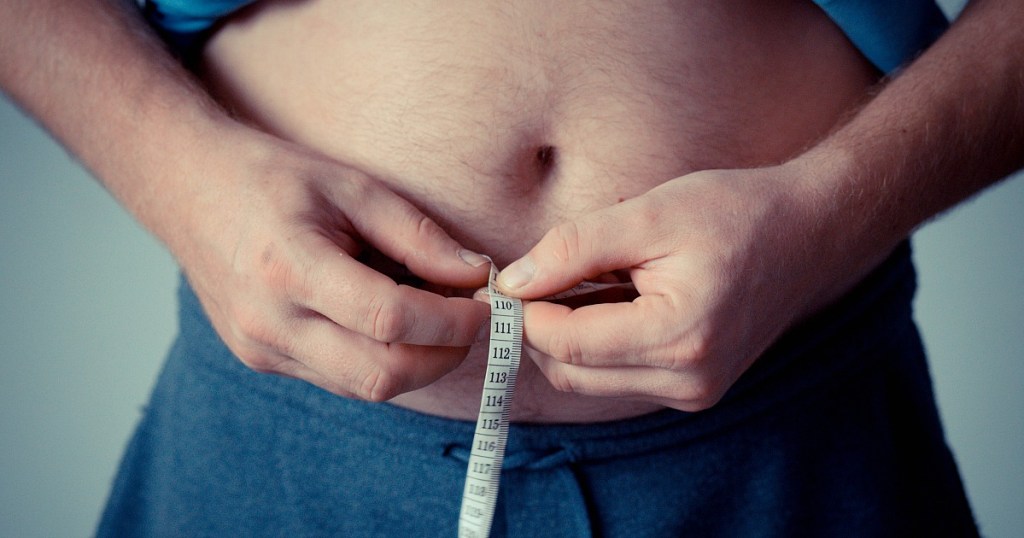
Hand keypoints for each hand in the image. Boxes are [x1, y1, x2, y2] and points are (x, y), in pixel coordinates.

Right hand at [174, 131, 490, 400]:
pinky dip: (381, 361)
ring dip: (416, 363)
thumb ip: (417, 235)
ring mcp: (261, 350)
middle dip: (444, 355)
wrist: (187, 189)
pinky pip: (340, 380)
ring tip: (435, 318)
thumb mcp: (352, 186)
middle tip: (471, 321)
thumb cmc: (272, 178)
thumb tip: (476, 274)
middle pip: (381, 375)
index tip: (486, 303)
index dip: (452, 321)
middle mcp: (269, 322)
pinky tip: (393, 325)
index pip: (390, 321)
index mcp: (289, 268)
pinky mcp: (263, 361)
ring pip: (364, 388)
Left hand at [495, 165, 865, 410]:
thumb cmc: (735, 212)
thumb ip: (574, 249)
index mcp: (678, 337)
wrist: (808, 232)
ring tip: (586, 281)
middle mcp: (687, 380)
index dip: (526, 312)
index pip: (566, 344)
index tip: (512, 277)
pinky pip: (620, 377)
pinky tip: (614, 300)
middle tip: (538, 276)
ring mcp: (693, 392)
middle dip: (541, 328)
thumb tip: (514, 282)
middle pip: (571, 373)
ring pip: (590, 380)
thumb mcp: (648, 215)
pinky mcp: (694, 389)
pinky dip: (599, 344)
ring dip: (569, 337)